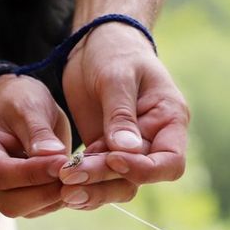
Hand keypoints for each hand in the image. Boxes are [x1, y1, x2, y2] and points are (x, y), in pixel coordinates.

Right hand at [0, 74, 71, 217]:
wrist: (15, 107)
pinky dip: (57, 198)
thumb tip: (54, 155)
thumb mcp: (29, 106)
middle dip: (47, 191)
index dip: (34, 173)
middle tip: (78, 172)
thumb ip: (39, 131)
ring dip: (55, 196)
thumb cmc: (17, 101)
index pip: (0, 173)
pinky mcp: (14, 199)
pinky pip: (37, 209)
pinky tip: (74, 180)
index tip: (64, 161)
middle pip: (11, 202)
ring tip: (78, 174)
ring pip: (26, 210)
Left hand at [59, 22, 188, 204]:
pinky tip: (59, 182)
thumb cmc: (115, 51)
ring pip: (118, 183)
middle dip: (106, 180)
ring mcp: (128, 148)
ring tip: (63, 186)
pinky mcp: (104, 149)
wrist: (96, 42)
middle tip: (70, 175)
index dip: (145, 170)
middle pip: (139, 178)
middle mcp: (153, 139)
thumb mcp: (117, 76)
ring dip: (92, 187)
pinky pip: (98, 176)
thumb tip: (126, 151)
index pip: (170, 163)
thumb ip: (120, 114)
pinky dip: (81, 181)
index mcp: (169, 120)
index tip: (113, 158)